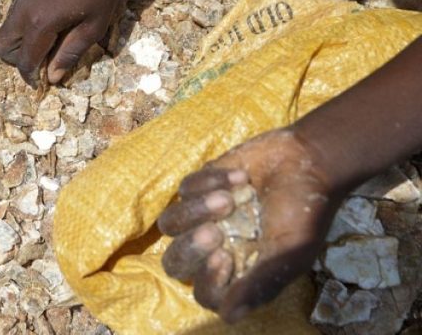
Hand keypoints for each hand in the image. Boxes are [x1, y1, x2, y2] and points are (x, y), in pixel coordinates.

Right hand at [0, 0, 122, 86]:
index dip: (31, 76)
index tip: (40, 82)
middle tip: (39, 59)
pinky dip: (26, 19)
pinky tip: (51, 13)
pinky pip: (16, 8)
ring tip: (49, 36)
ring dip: (21, 39)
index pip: (25, 60)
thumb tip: (52, 77)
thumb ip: (69, 54)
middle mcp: (22, 9)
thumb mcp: (92, 28)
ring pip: (6, 27)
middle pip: (1, 46)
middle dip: (16, 59)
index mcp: (40, 23)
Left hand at [157, 129, 338, 322]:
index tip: (226, 256)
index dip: (209, 280)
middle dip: (191, 247)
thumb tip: (229, 317)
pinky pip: (186, 189)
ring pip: (171, 223)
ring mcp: (201, 217)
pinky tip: (241, 176)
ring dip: (198, 209)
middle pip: (175, 262)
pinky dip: (211, 181)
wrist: (308, 162)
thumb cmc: (304, 212)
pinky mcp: (198, 186)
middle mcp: (213, 249)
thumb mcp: (291, 252)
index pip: (206, 293)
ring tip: (230, 198)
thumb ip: (261, 283)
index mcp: (237, 272)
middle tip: (215, 231)